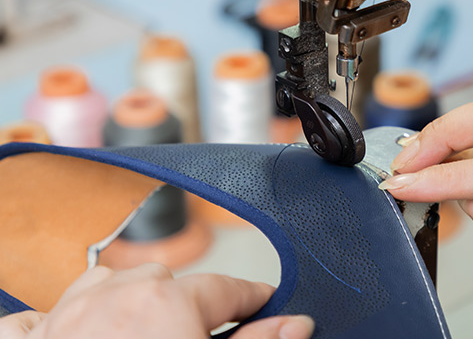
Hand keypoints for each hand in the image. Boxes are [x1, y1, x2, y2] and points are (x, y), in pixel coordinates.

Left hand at [0, 264, 312, 338]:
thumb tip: (297, 323)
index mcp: (167, 303)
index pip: (228, 287)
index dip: (252, 295)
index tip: (264, 300)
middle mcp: (113, 298)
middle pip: (164, 281)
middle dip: (186, 301)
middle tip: (200, 332)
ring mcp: (63, 319)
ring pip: (104, 284)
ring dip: (124, 300)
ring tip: (141, 332)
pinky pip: (34, 318)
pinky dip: (53, 323)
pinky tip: (70, 336)